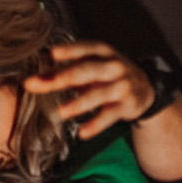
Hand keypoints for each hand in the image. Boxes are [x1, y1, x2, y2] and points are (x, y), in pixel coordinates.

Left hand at [23, 43, 154, 140]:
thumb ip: (66, 70)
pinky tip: (82, 133)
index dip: (68, 51)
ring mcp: (121, 86)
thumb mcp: (93, 66)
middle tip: (40, 84)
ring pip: (98, 94)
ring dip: (78, 104)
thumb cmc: (109, 74)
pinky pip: (109, 116)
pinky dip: (95, 125)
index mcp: (102, 52)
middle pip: (86, 71)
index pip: (84, 49)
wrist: (145, 88)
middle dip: (62, 77)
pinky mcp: (127, 105)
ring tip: (60, 113)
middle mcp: (113, 66)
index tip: (49, 54)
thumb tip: (36, 75)